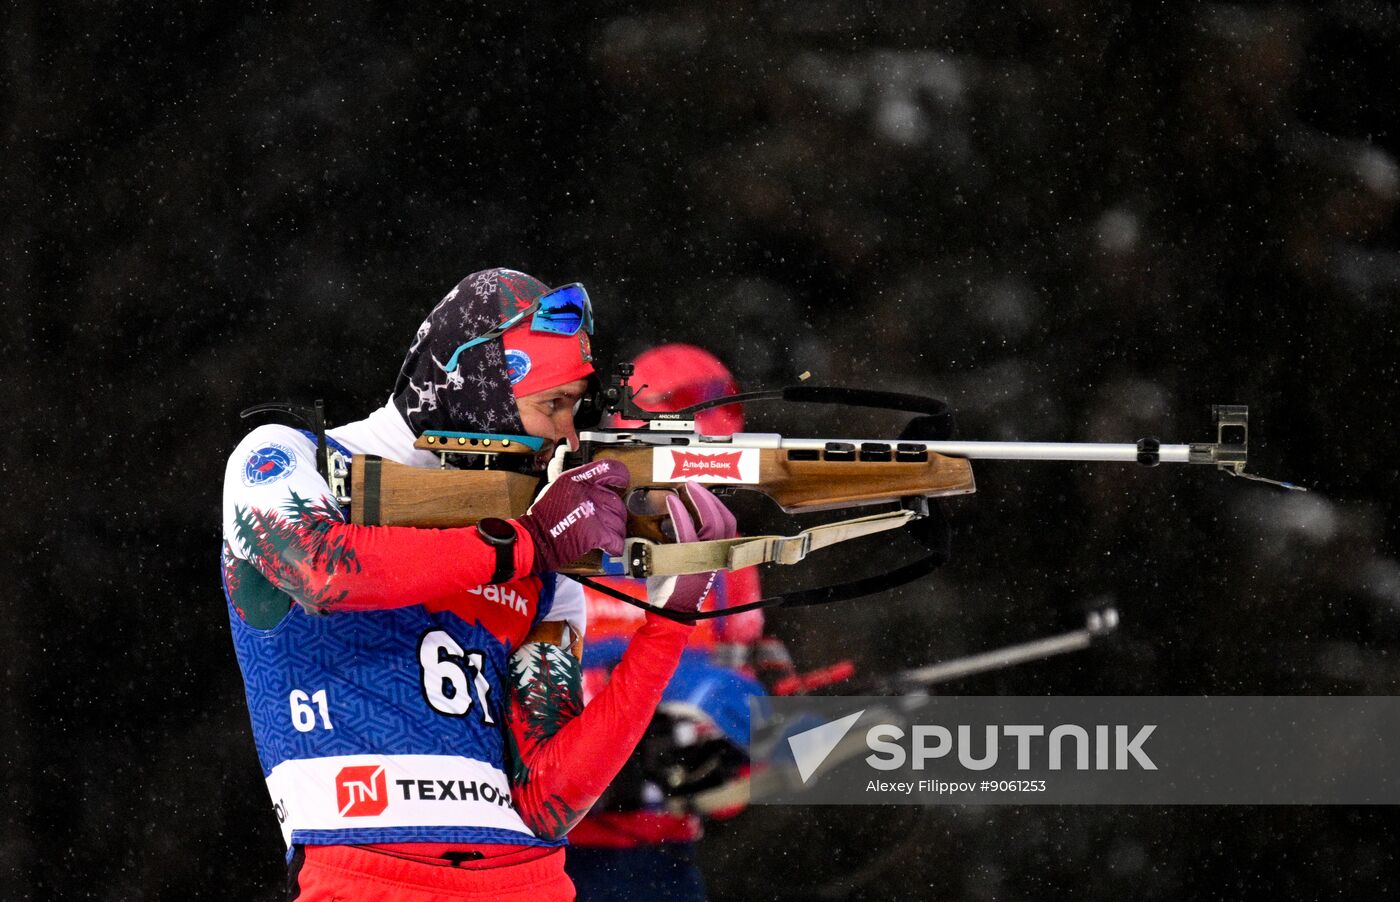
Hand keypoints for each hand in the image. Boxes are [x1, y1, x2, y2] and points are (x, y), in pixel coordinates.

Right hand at [517, 460, 629, 572]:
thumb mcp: (554, 486)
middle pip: (617, 500)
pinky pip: (616, 540)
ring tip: (607, 535)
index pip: (609, 468)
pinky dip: (615, 546)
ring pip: (619, 521)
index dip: (620, 475)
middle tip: (606, 519)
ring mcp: (594, 513)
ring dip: (615, 530)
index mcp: (578, 478)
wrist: (535, 537)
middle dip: (614, 513)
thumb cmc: (543, 515)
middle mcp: (589, 493)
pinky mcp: (596, 533)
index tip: (622, 481)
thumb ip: (571, 479)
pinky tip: (610, 547)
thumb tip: (576, 471)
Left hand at [647, 482, 736, 613]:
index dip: (718, 506)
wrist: (672, 612)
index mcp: (720, 556)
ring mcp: (705, 558)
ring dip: (697, 500)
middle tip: (693, 485)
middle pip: (723, 520)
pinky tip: (672, 501)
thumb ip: (694, 545)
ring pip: (710, 522)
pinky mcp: (689, 559)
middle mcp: (718, 556)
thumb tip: (686, 522)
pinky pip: (687, 529)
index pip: (729, 525)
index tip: (705, 494)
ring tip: (684, 488)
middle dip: (708, 498)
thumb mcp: (691, 563)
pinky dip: (680, 512)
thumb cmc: (677, 587)